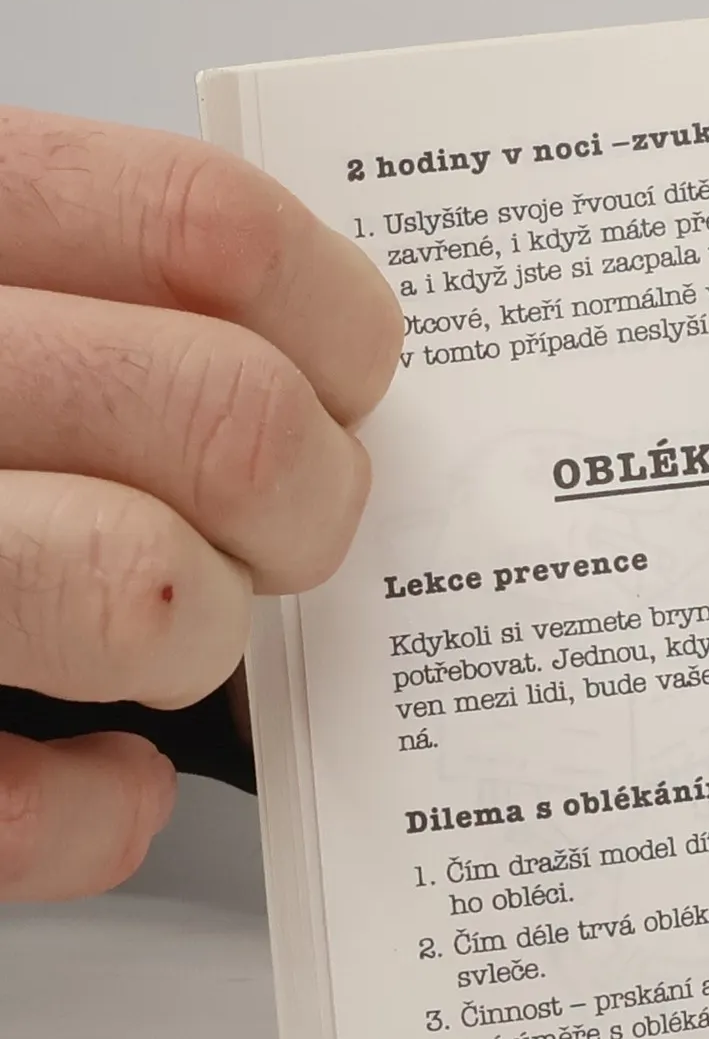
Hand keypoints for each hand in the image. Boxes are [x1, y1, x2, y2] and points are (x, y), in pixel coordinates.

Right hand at [0, 108, 402, 898]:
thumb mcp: (0, 310)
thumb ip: (112, 316)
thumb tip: (321, 399)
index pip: (210, 227)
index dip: (336, 326)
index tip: (344, 386)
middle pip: (231, 419)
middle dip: (308, 506)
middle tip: (278, 539)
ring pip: (144, 594)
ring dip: (201, 638)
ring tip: (164, 640)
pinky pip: (22, 802)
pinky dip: (96, 811)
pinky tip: (89, 776)